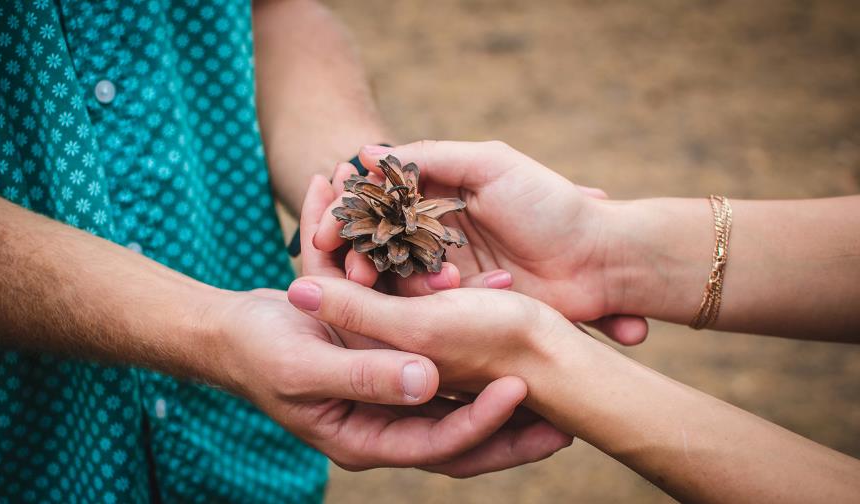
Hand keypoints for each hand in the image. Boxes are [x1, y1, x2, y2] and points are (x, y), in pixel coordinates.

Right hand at [209, 291, 570, 476]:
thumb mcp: (307, 364)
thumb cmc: (261, 351)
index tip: (521, 390)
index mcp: (365, 438)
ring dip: (498, 388)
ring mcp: (392, 396)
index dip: (481, 421)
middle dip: (510, 427)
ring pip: (458, 400)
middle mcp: (386, 422)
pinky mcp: (393, 366)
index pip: (437, 443)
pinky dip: (469, 351)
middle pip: (461, 433)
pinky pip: (440, 366)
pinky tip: (502, 328)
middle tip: (565, 418)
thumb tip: (427, 383)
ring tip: (549, 375)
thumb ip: (364, 375)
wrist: (237, 332)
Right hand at [314, 141, 647, 343]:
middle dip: (353, 255)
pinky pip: (424, 307)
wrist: (603, 260)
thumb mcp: (491, 164)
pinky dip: (408, 305)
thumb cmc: (550, 204)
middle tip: (336, 268)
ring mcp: (450, 272)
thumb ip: (431, 156)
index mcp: (442, 195)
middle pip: (380, 243)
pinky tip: (398, 304)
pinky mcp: (465, 307)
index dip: (349, 218)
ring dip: (373, 281)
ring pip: (395, 278)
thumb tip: (367, 152)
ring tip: (360, 284)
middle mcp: (439, 234)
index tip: (321, 235)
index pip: (381, 204)